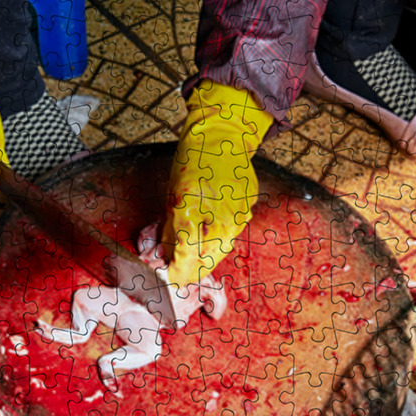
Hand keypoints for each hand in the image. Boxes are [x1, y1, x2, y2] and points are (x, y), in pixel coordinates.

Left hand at [162, 80, 273, 286]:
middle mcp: (220, 215)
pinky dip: (218, 238)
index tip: (169, 279)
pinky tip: (209, 232)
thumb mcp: (171, 197)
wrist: (221, 137)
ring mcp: (239, 214)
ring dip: (206, 256)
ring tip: (192, 255)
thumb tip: (165, 259)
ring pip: (221, 250)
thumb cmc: (191, 163)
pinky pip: (232, 233)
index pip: (186, 256)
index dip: (176, 273)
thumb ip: (170, 232)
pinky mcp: (249, 210)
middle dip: (191, 270)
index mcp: (192, 208)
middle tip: (179, 272)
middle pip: (208, 261)